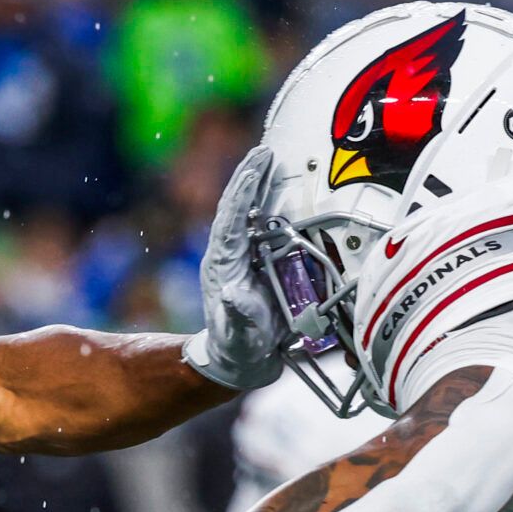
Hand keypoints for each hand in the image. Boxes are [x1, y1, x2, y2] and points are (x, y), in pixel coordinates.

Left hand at [185, 146, 285, 390]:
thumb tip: (232, 292)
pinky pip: (265, 227)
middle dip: (251, 177)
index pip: (231, 218)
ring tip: (274, 158)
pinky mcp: (257, 262)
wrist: (239, 361)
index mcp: (223, 264)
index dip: (243, 189)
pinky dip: (275, 205)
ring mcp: (243, 256)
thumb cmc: (239, 348)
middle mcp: (230, 254)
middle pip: (239, 207)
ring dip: (262, 186)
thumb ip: (239, 315)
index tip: (256, 164)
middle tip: (265, 149)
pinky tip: (289, 190)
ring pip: (251, 213)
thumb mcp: (240, 334)